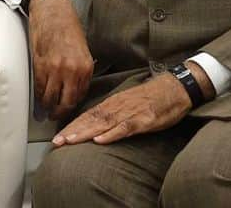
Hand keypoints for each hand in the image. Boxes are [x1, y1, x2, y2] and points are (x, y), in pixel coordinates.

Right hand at [27, 0, 93, 120]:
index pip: (80, 96)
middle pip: (65, 102)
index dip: (72, 106)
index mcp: (85, 67)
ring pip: (50, 97)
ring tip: (45, 109)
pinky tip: (38, 97)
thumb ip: (80, 70)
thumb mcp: (82, 50)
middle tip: (54, 117)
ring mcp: (55, 68)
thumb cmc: (67, 28)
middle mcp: (72, 70)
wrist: (53, 11)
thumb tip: (75, 87)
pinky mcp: (40, 64)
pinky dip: (37, 94)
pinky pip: (38, 86)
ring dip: (46, 106)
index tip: (67, 110)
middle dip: (59, 112)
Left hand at [53, 72, 191, 146]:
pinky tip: (99, 140)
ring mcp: (129, 113)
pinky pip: (125, 128)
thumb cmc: (150, 98)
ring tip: (70, 141)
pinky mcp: (143, 120)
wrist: (174, 88)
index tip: (57, 137)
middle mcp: (116, 107)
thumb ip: (111, 113)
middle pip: (90, 120)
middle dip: (72, 131)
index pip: (86, 116)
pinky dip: (111, 134)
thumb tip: (94, 125)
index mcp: (111, 104)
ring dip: (85, 133)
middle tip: (56, 142)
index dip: (71, 126)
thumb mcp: (127, 104)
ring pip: (102, 124)